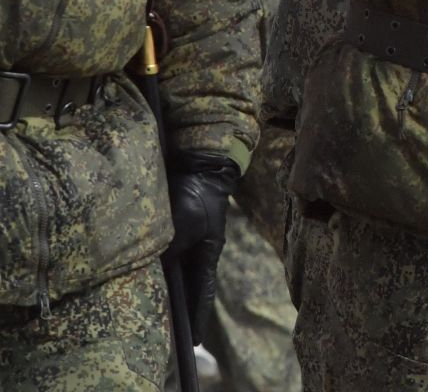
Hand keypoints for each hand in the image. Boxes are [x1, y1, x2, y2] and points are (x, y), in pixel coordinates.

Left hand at [164, 152, 240, 344]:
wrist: (200, 165)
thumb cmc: (198, 195)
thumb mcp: (185, 224)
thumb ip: (170, 248)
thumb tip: (154, 267)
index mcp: (208, 253)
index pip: (203, 292)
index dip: (199, 317)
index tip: (196, 341)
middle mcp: (198, 250)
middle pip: (187, 285)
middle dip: (180, 307)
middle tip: (169, 330)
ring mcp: (186, 240)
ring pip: (173, 271)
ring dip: (163, 287)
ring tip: (150, 308)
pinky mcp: (174, 229)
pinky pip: (162, 255)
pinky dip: (153, 268)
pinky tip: (140, 274)